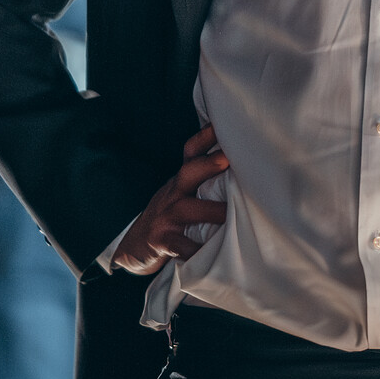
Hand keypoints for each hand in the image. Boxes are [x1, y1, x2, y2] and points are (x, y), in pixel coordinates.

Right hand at [113, 125, 228, 276]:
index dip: (205, 136)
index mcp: (182, 181)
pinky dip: (195, 251)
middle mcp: (173, 194)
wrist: (134, 248)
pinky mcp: (162, 241)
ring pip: (187, 209)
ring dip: (211, 211)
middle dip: (208, 164)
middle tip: (227, 159)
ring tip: (231, 215)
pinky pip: (180, 246)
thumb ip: (205, 181)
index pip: (191, 152)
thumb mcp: (182, 195)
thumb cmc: (170, 218)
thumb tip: (246, 167)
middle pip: (188, 172)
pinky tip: (210, 254)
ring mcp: (166, 217)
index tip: (222, 124)